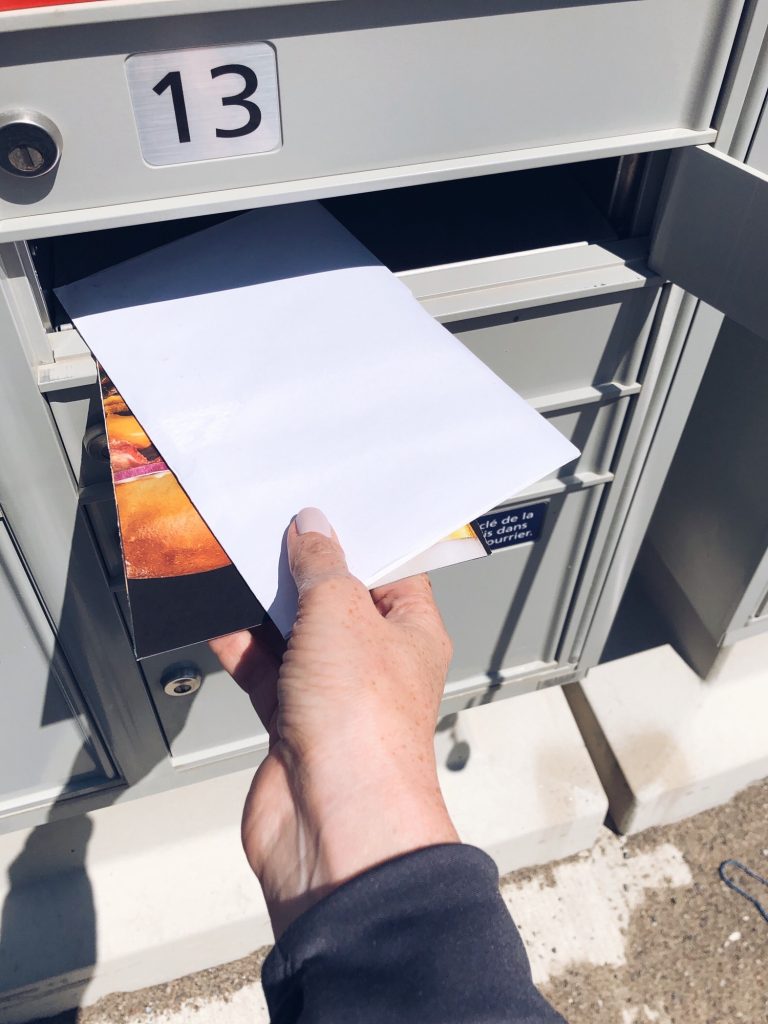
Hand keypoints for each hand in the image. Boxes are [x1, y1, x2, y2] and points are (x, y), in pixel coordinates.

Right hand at [210, 507, 458, 935]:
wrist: (334, 821)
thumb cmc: (365, 725)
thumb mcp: (342, 614)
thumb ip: (322, 567)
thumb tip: (312, 530)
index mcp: (413, 632)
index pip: (391, 572)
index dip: (358, 541)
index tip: (324, 512)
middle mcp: (377, 663)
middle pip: (338, 602)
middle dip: (303, 571)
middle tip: (269, 531)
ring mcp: (334, 694)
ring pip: (296, 636)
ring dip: (267, 608)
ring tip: (237, 565)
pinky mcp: (294, 723)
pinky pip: (265, 672)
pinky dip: (242, 648)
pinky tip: (218, 619)